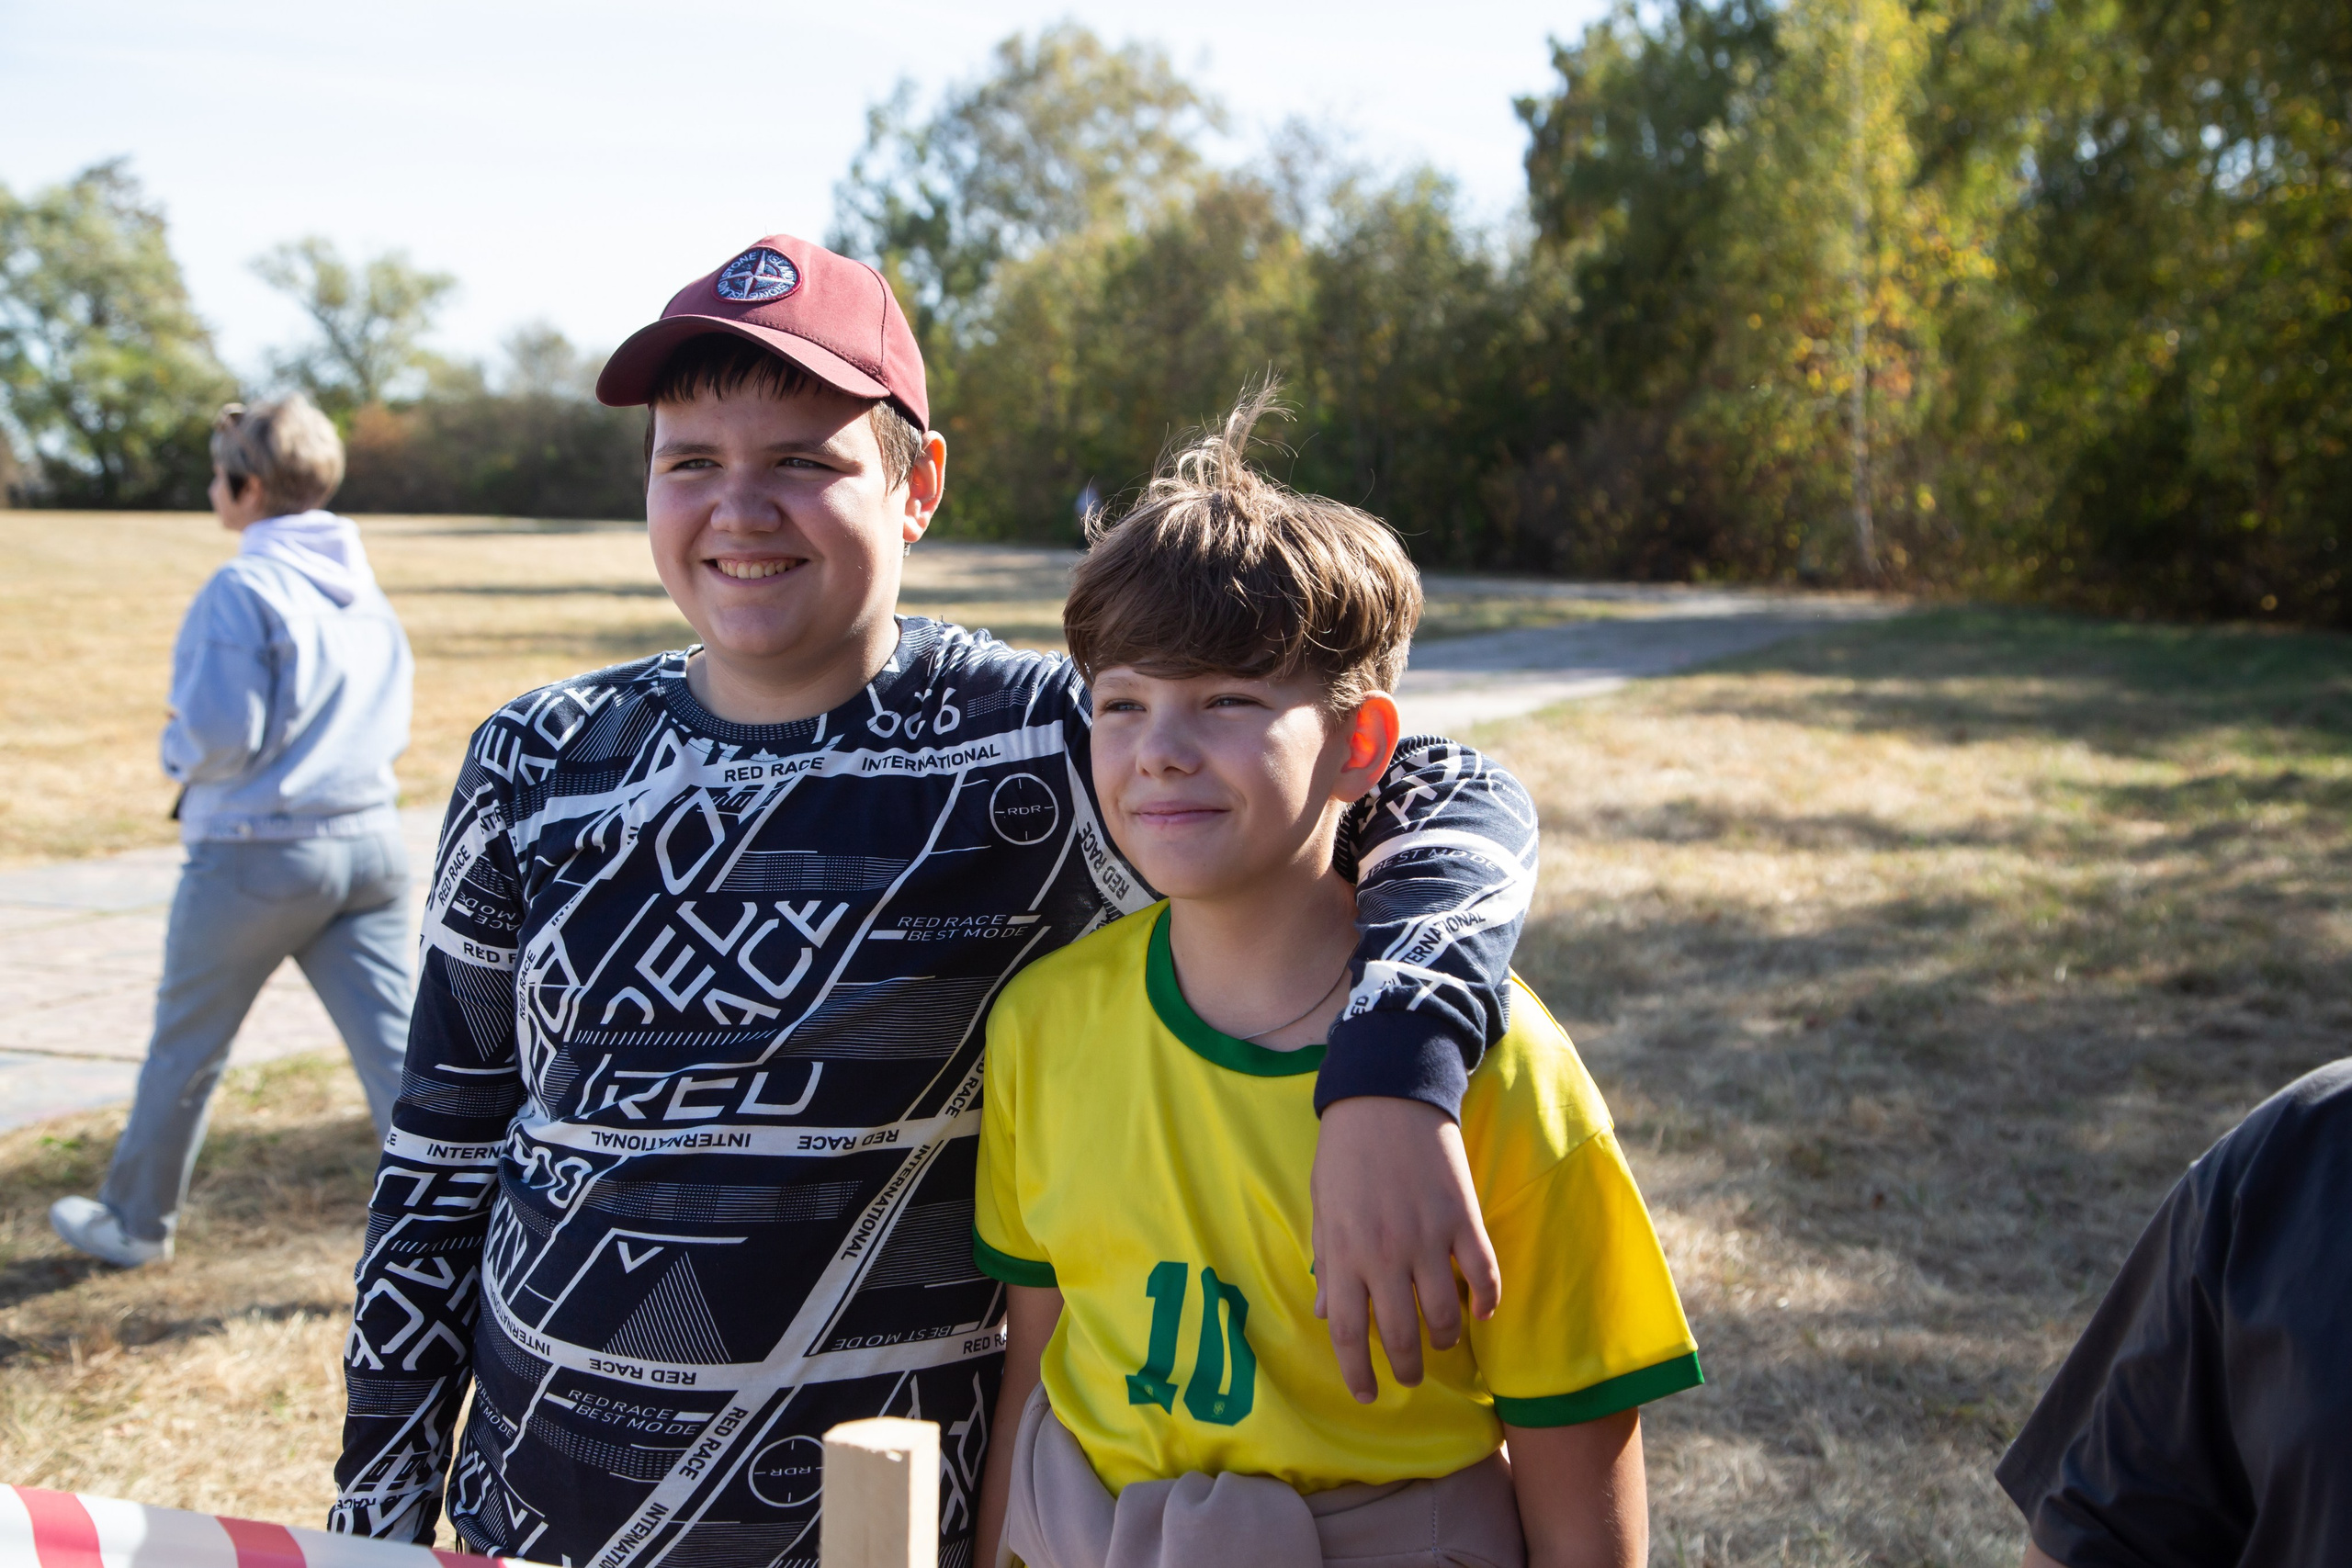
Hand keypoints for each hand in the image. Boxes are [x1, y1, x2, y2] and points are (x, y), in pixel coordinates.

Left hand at [1311, 1096, 1500, 1402]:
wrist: (1387, 1094)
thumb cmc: (1345, 1151)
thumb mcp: (1322, 1207)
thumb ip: (1328, 1262)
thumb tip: (1327, 1314)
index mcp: (1345, 1253)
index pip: (1349, 1333)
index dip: (1358, 1373)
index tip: (1367, 1394)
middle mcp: (1385, 1255)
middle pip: (1399, 1335)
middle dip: (1406, 1369)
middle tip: (1409, 1379)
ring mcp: (1428, 1238)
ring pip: (1445, 1316)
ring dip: (1445, 1341)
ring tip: (1442, 1345)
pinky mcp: (1463, 1219)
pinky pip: (1484, 1275)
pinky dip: (1487, 1301)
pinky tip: (1481, 1312)